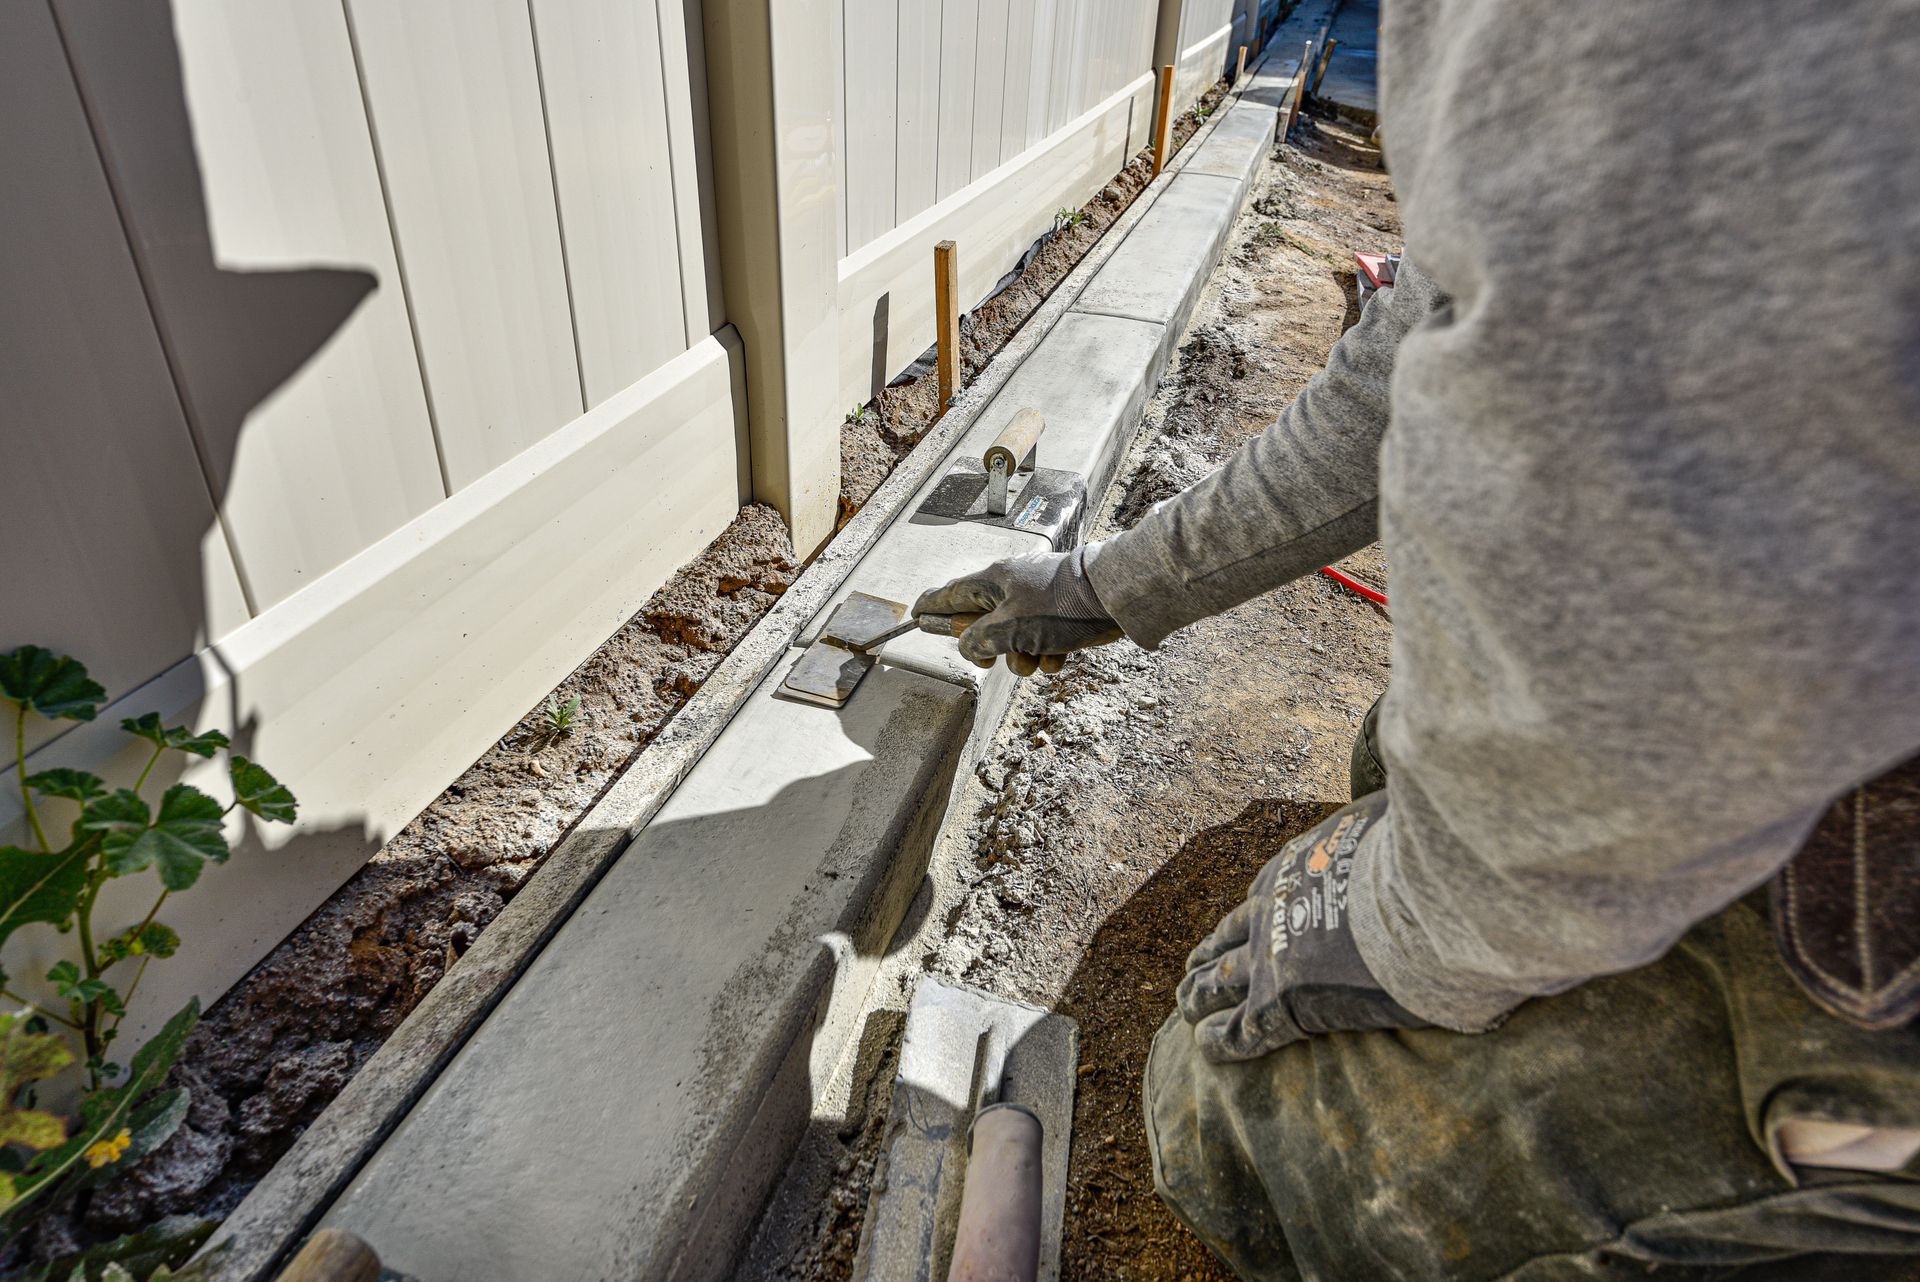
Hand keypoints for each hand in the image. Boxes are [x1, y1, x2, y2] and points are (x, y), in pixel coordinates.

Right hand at [913, 544, 1123, 675]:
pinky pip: (1040, 643)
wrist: (1113, 598)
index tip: (915, 615)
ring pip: (1013, 639)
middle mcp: (1012, 589)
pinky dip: (1047, 654)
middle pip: (982, 623)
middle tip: (989, 660)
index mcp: (993, 581)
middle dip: (988, 649)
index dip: (931, 607)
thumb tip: (969, 648)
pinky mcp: (1059, 617)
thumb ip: (979, 641)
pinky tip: (1059, 655)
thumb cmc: (1060, 605)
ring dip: (1021, 657)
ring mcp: (1037, 603)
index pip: (950, 594)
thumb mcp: (1009, 628)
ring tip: (1037, 656)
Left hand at [1175, 791, 1428, 1061]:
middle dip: (1209, 954)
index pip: (1261, 894)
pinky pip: (1240, 1028)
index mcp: (1291, 872)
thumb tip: (1384, 818)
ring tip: (1185, 1007)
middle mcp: (1270, 913)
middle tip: (1193, 967)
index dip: (1251, 912)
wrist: (1404, 900)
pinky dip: (1220, 1039)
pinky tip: (1204, 1046)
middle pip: (1227, 938)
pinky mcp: (1279, 1004)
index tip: (1245, 922)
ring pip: (1219, 981)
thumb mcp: (1378, 824)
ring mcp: (1269, 959)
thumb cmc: (1404, 858)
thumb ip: (1370, 829)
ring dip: (1199, 994)